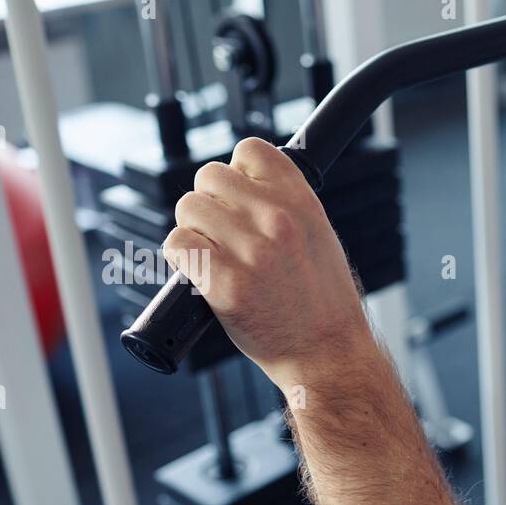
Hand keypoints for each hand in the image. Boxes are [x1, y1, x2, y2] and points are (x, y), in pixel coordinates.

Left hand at [162, 138, 374, 390]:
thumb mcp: (320, 238)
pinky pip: (178, 245)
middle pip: (209, 176)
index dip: (238, 172)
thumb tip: (239, 184)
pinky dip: (182, 258)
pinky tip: (203, 273)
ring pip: (188, 209)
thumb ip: (285, 205)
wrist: (328, 354)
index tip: (241, 198)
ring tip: (217, 257)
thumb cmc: (323, 303)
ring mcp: (251, 253)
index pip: (250, 150)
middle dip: (210, 203)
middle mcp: (278, 221)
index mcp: (303, 203)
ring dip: (194, 231)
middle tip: (223, 235)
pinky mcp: (225, 285)